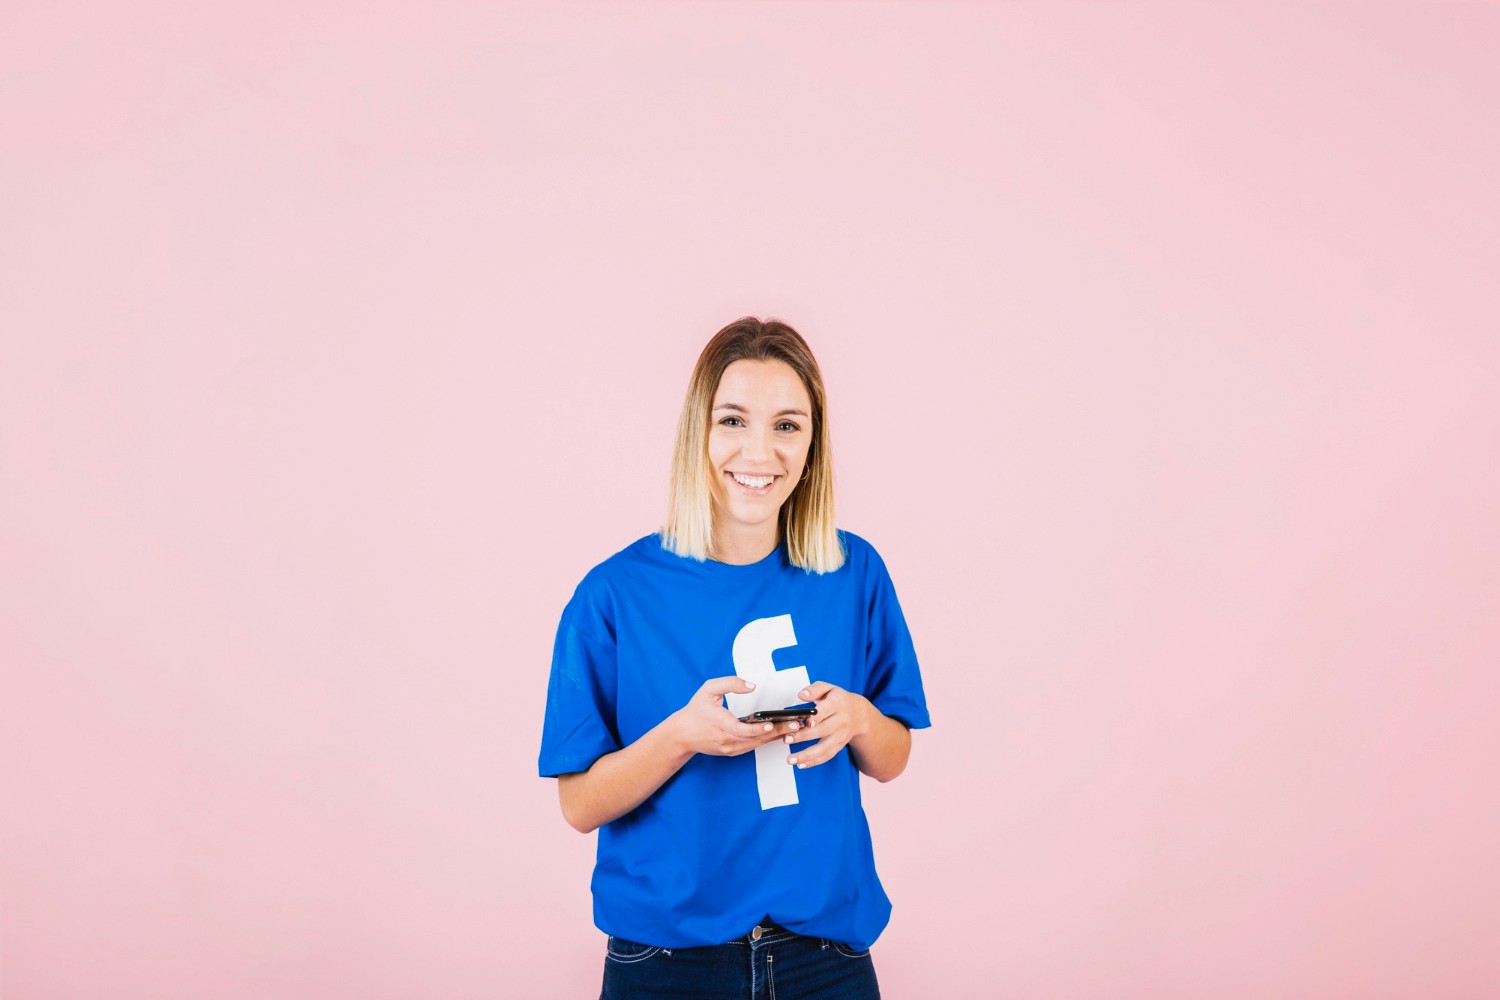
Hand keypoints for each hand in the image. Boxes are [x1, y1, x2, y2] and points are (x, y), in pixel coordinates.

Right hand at [669, 676, 800, 757]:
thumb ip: (730, 683)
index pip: (745, 730)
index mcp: (722, 726)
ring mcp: (730, 749)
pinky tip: (780, 733)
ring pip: (758, 744)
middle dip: (779, 731)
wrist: (682, 734)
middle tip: (797, 724)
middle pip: (757, 738)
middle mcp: (728, 741)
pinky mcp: (732, 752)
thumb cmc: (695, 711)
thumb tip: (751, 685)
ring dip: (776, 737)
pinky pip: (753, 746)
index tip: (774, 723)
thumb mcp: (708, 690)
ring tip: (795, 727)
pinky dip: (766, 740)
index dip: (761, 728)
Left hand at [783, 681, 875, 769]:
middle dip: (804, 736)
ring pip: (825, 748)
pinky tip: (801, 765)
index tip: (805, 722)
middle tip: (786, 739)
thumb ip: (814, 689)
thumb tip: (801, 695)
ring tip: (791, 759)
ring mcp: (841, 736)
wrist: (860, 714)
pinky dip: (814, 762)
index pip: (827, 711)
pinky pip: (827, 756)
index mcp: (837, 704)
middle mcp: (841, 721)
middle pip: (823, 731)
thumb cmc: (838, 700)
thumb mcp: (828, 688)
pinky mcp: (839, 746)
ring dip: (807, 755)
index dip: (817, 717)